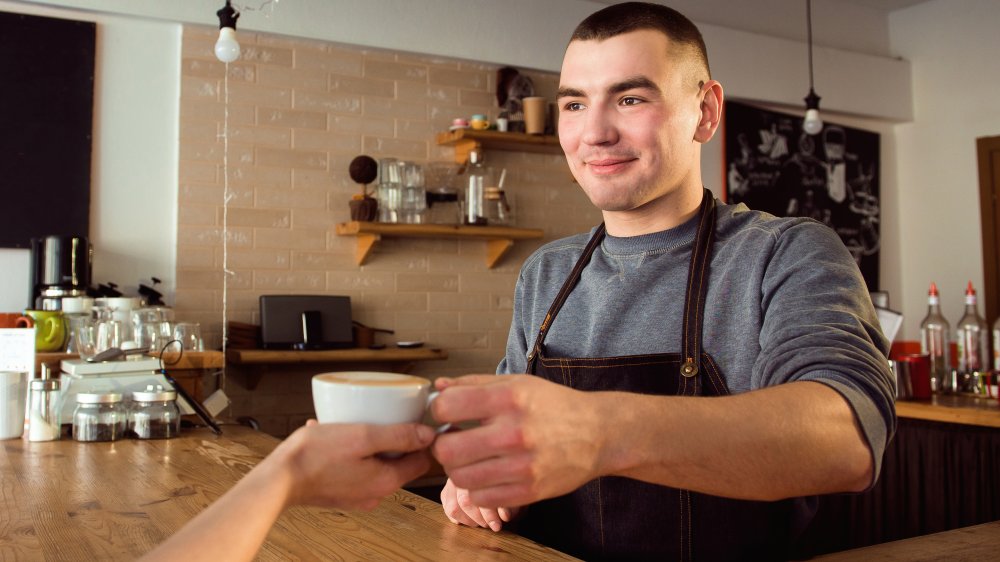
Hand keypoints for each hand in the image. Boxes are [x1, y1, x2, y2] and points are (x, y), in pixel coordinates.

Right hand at [274, 420, 435, 510]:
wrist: (278, 480)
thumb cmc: (316, 455)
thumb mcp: (362, 436)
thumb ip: (398, 436)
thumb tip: (428, 435)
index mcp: (386, 481)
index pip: (421, 461)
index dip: (420, 438)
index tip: (410, 419)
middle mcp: (374, 493)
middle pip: (398, 462)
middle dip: (391, 437)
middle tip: (377, 417)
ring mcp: (356, 495)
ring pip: (375, 463)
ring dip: (367, 442)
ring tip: (349, 424)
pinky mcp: (340, 492)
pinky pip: (355, 468)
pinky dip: (350, 451)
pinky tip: (332, 435)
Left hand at [430, 375, 606, 509]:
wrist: (599, 433)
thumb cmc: (555, 406)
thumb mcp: (518, 383)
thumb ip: (474, 383)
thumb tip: (438, 386)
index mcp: (509, 398)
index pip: (447, 407)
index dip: (438, 411)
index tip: (446, 414)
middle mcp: (514, 432)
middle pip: (447, 449)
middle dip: (443, 445)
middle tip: (453, 441)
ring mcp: (522, 466)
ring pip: (460, 477)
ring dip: (458, 469)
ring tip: (471, 458)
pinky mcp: (529, 492)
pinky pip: (481, 498)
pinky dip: (477, 488)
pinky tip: (488, 474)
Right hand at [439, 477, 519, 531]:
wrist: (497, 475)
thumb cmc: (507, 486)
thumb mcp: (513, 493)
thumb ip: (510, 503)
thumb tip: (505, 516)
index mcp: (479, 468)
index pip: (479, 494)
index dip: (489, 514)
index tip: (497, 525)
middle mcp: (463, 473)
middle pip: (465, 502)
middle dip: (480, 519)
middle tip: (491, 525)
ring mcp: (452, 482)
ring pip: (453, 508)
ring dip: (468, 521)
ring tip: (481, 523)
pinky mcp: (446, 491)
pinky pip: (448, 509)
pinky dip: (458, 519)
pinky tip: (470, 520)